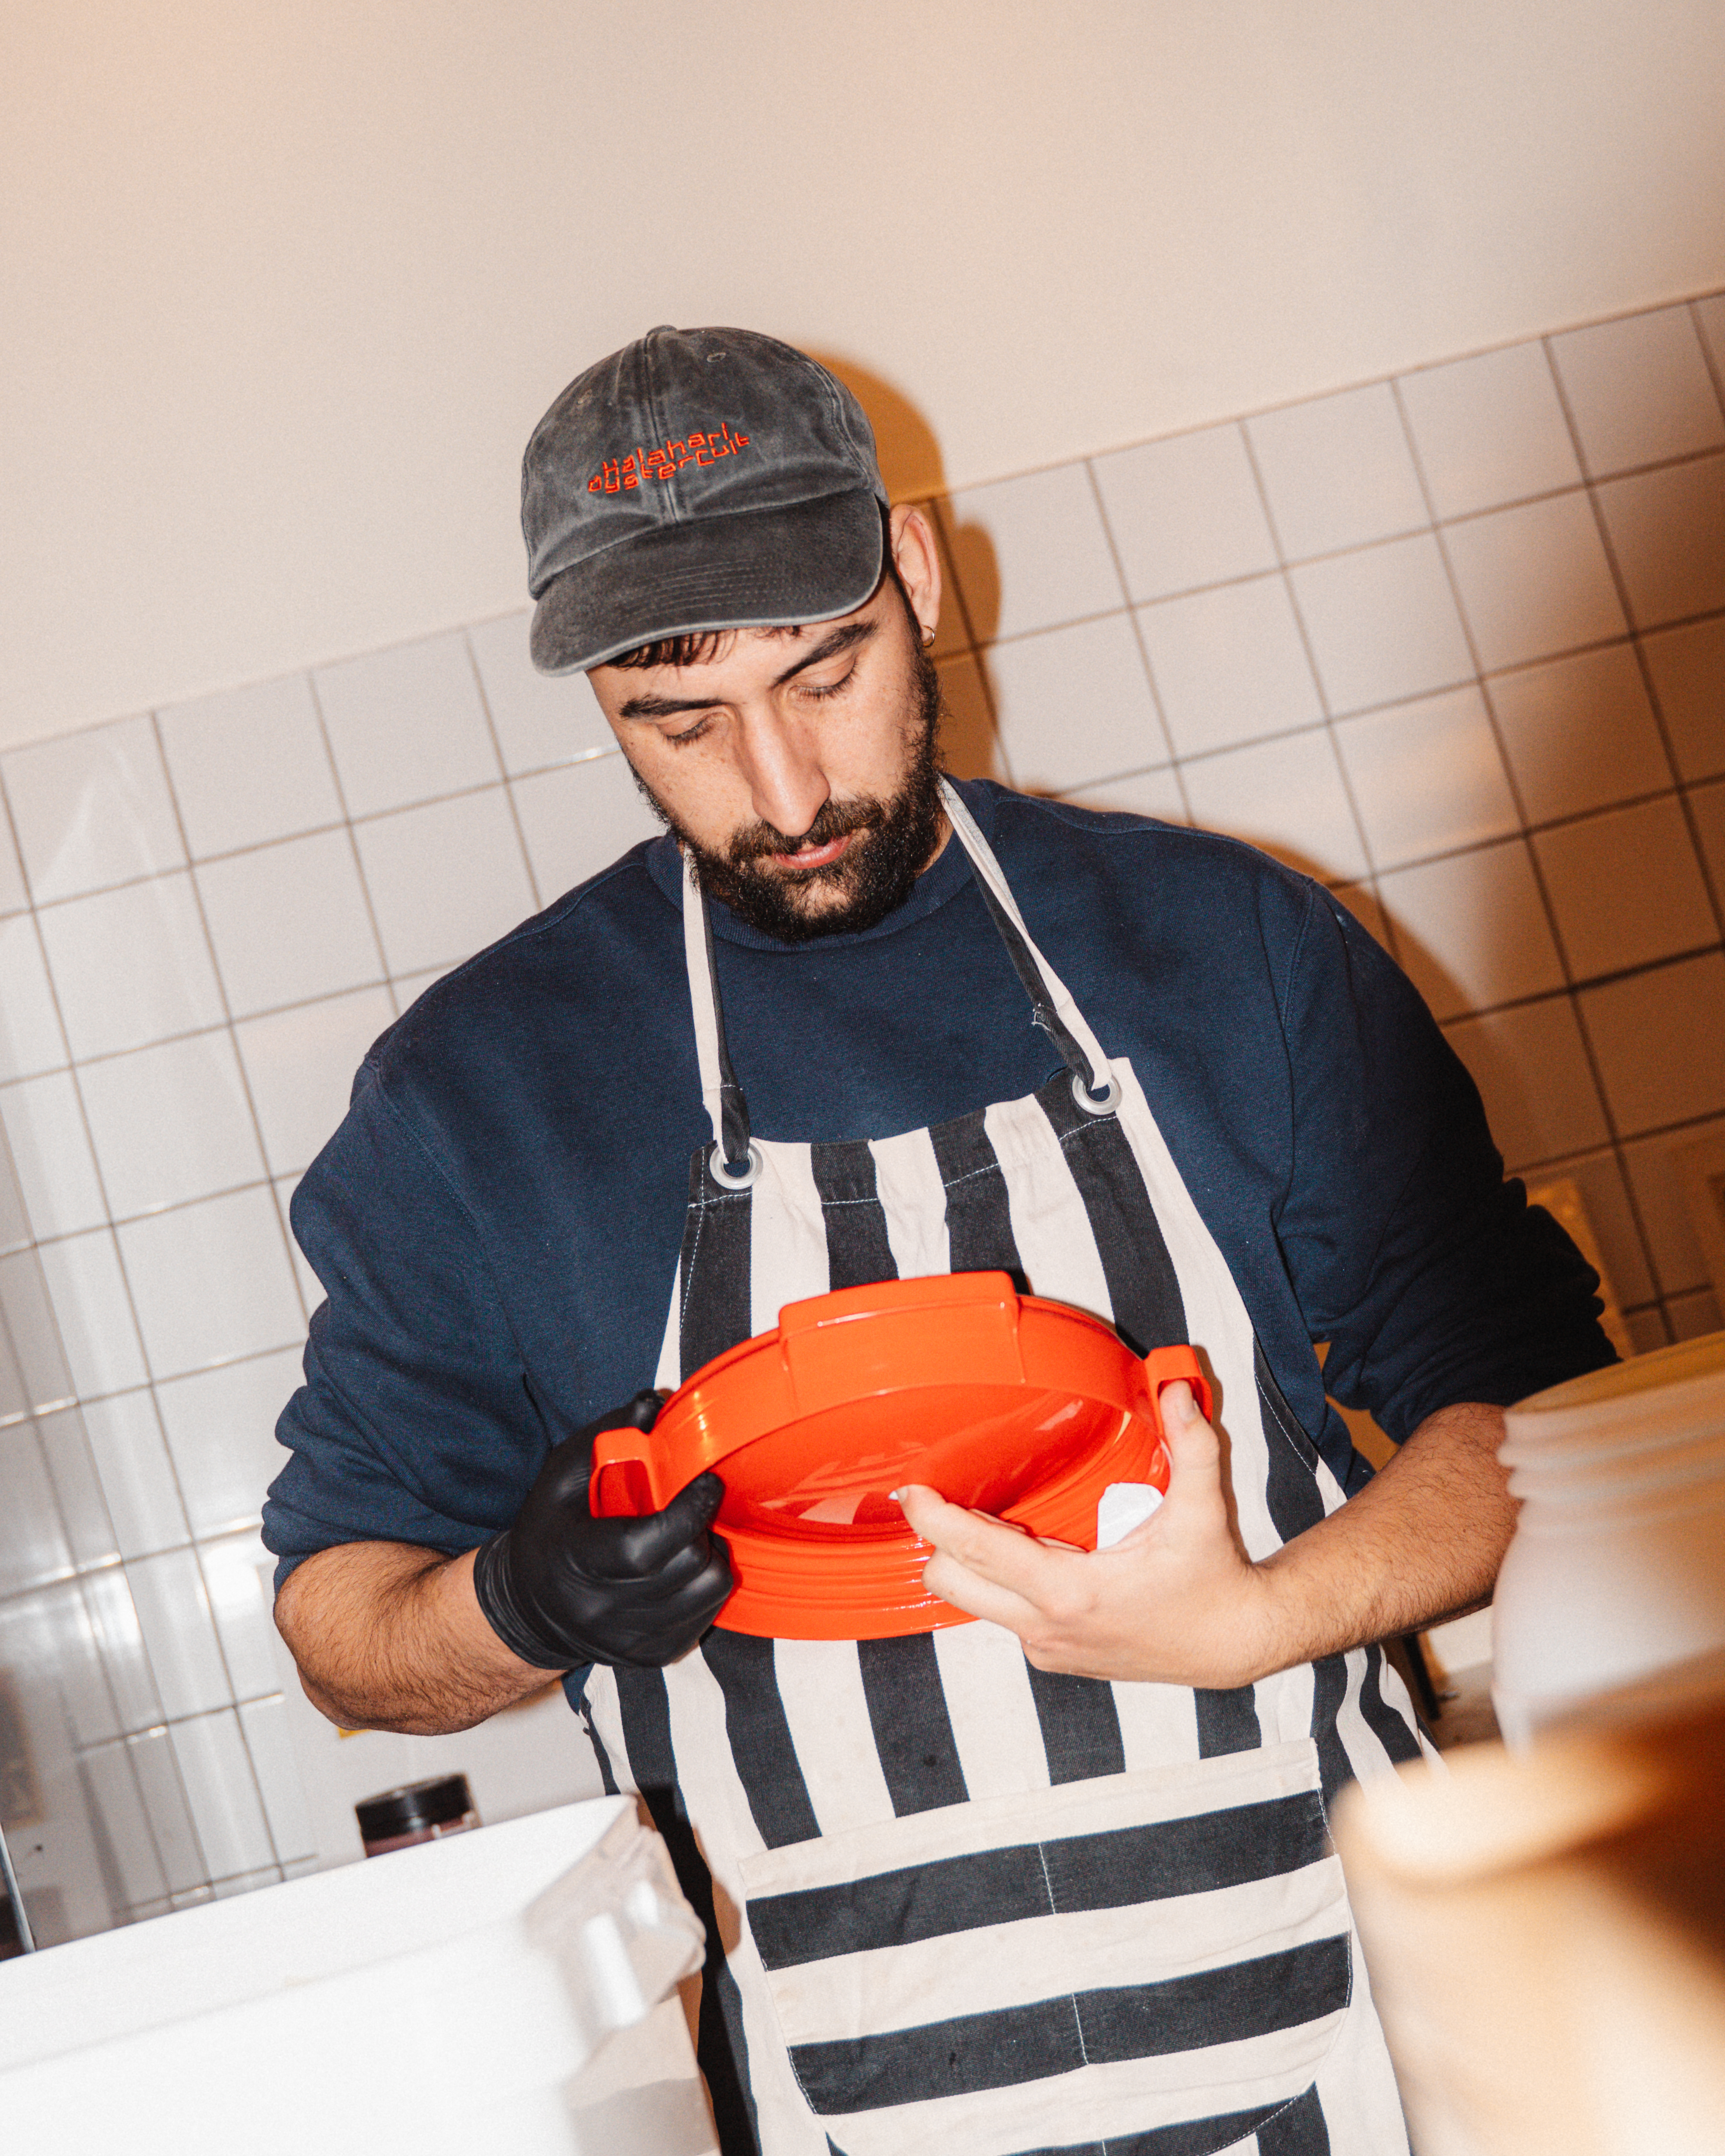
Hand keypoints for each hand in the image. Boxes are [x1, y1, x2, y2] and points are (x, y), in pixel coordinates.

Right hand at [473, 1391, 732, 1669]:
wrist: (530, 1608)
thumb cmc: (551, 1531)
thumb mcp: (563, 1474)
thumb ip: (610, 1435)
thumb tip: (655, 1401)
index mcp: (578, 1561)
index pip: (647, 1545)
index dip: (687, 1510)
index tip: (705, 1482)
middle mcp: (604, 1610)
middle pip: (688, 1565)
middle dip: (701, 1526)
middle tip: (692, 1505)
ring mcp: (632, 1640)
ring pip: (709, 1591)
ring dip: (710, 1555)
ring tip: (688, 1536)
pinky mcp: (654, 1655)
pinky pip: (708, 1615)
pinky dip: (704, 1585)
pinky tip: (681, 1566)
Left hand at [895, 1381, 1279, 1687]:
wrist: (1231, 1643)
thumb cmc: (1213, 1579)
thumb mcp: (1203, 1507)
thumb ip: (1191, 1443)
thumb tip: (1175, 1391)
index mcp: (1071, 1592)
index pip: (974, 1553)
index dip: (933, 1519)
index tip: (912, 1492)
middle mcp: (1048, 1627)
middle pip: (949, 1584)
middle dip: (938, 1542)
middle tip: (945, 1500)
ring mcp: (1047, 1647)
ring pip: (972, 1601)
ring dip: (973, 1562)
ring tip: (1002, 1521)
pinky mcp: (1052, 1656)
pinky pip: (1002, 1613)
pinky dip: (1002, 1583)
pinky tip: (1034, 1553)